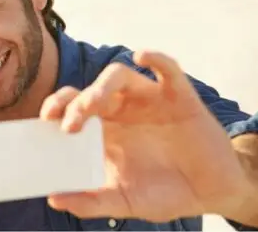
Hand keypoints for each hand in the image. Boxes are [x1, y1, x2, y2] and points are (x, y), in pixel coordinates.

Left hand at [39, 50, 247, 221]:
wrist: (212, 194)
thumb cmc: (165, 193)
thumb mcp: (125, 202)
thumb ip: (91, 202)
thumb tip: (54, 199)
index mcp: (105, 131)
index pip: (71, 108)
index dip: (56, 107)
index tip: (45, 121)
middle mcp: (123, 110)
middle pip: (90, 91)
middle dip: (75, 102)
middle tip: (69, 123)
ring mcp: (150, 100)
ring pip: (119, 76)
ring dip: (102, 85)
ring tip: (93, 103)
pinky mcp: (180, 97)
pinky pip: (168, 69)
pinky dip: (156, 58)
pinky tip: (142, 56)